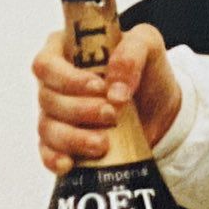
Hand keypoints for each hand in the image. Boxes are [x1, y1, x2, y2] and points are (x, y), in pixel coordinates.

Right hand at [33, 22, 177, 173]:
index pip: (46, 63)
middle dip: (79, 109)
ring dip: (73, 137)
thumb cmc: (146, 68)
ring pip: (47, 127)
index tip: (99, 87)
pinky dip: (54, 159)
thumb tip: (115, 88)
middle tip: (111, 114)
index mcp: (65, 52)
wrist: (161, 107)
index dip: (68, 78)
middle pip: (47, 98)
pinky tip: (68, 164)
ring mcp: (54, 114)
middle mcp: (53, 83)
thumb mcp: (148, 44)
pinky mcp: (61, 141)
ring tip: (103, 143)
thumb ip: (132, 52)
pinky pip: (47, 152)